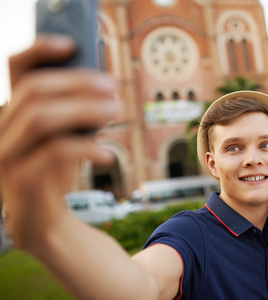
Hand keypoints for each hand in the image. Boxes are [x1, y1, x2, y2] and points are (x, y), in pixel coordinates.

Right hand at [0, 35, 122, 248]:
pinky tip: (108, 155)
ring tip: (118, 110)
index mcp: (13, 112)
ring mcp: (7, 155)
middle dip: (79, 83)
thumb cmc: (58, 173)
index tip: (72, 44)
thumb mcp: (67, 136)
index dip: (40, 50)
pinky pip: (54, 152)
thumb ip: (74, 111)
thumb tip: (103, 85)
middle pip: (34, 90)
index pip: (16, 68)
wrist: (47, 222)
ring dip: (85, 109)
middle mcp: (1, 129)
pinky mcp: (21, 180)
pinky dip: (86, 148)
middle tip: (115, 87)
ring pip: (41, 117)